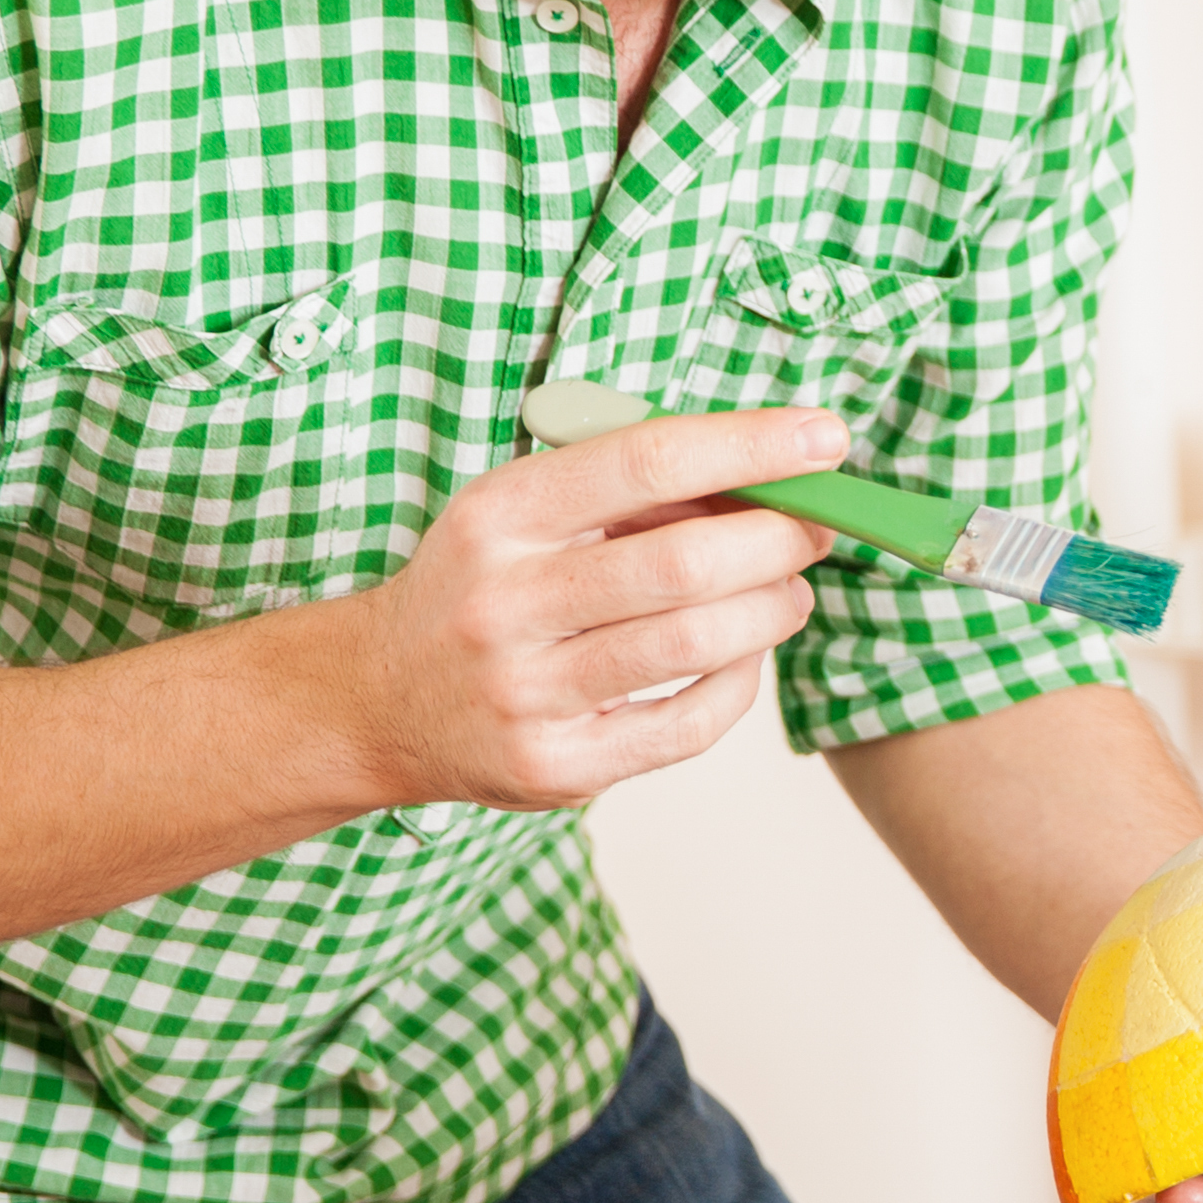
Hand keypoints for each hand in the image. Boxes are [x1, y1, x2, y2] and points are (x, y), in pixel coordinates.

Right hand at [318, 406, 844, 809]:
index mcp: (500, 515)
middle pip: (684, 563)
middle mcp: (504, 602)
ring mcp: (525, 692)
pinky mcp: (555, 765)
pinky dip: (740, 684)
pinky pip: (687, 724)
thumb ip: (628, 492)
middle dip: (778, 539)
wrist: (377, 701)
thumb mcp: (523, 515)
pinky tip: (744, 656)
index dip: (750, 446)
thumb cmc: (481, 588)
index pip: (645, 461)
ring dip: (773, 611)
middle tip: (817, 528)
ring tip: (792, 590)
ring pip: (694, 645)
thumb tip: (767, 479)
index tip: (825, 437)